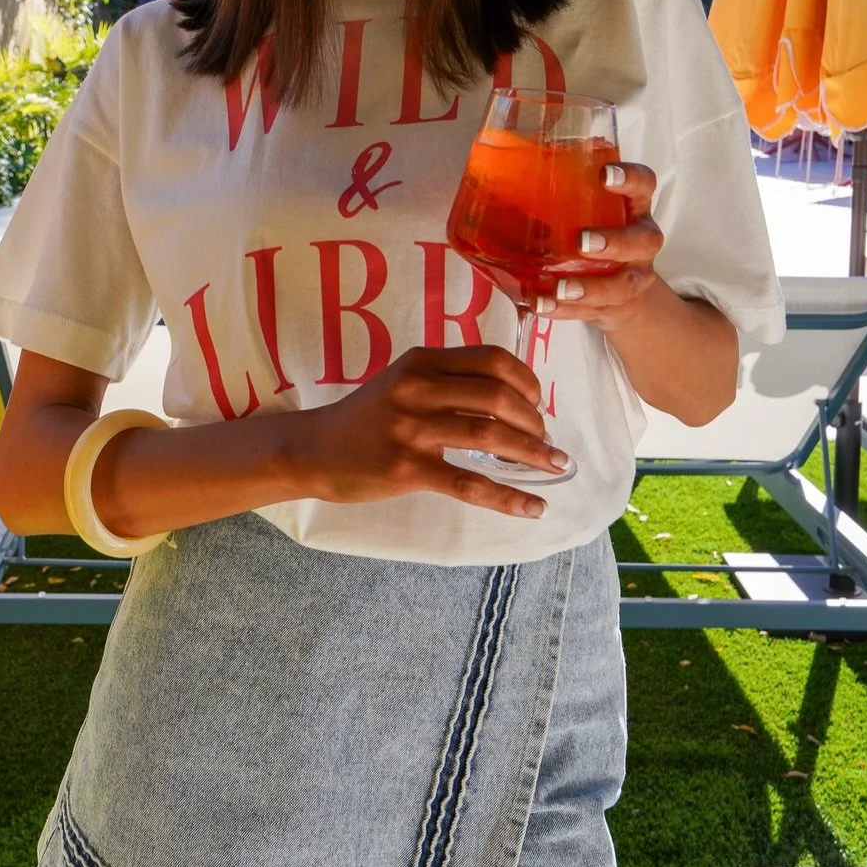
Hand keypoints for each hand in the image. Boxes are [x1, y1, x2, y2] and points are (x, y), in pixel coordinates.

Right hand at [294, 345, 570, 517]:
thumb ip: (445, 379)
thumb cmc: (364, 417)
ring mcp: (411, 429)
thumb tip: (509, 398)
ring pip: (489, 437)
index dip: (527, 381)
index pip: (492, 359)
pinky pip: (469, 483)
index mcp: (422, 362)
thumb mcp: (401, 381)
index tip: (537, 404)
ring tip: (554, 466)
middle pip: (497, 396)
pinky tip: (532, 507)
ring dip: (532, 454)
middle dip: (534, 421)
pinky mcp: (406, 468)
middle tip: (546, 441)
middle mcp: (417, 389)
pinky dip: (508, 497)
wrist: (312, 449)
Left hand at [535, 161, 663, 333]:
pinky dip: (566, 310)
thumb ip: (560, 198)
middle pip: (644, 240)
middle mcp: (641, 242)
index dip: (630, 178)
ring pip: (623, 284)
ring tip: (561, 289)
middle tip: (583, 242)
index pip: (644, 184)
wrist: (621, 291)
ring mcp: (633, 276)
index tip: (605, 174)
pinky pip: (594, 311)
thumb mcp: (588, 212)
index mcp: (634, 208)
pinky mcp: (617, 306)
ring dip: (590, 288)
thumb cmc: (596, 235)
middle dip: (615, 242)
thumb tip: (496, 180)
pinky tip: (543, 305)